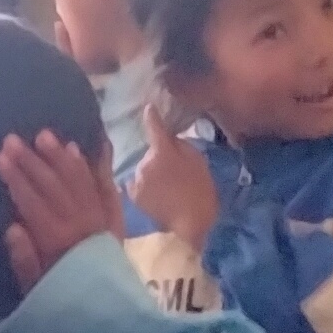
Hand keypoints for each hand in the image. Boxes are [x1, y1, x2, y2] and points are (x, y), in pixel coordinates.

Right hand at [0, 130, 121, 292]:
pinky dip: (95, 167)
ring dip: (61, 157)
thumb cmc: (66, 304)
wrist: (112, 318)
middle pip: (54, 186)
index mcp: (58, 242)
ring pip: (79, 181)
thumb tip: (12, 227)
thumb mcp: (37, 292)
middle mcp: (82, 225)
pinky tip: (82, 150)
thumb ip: (25, 261)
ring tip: (45, 136)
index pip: (33, 202)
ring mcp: (101, 220)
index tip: (1, 157)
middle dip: (33, 161)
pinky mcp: (115, 221)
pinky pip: (105, 187)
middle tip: (14, 139)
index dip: (17, 178)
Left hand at [129, 122, 221, 247]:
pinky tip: (159, 196)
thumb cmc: (199, 191)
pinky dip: (146, 186)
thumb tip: (168, 138)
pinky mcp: (133, 194)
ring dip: (152, 172)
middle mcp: (144, 162)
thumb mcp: (197, 161)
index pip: (154, 125)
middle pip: (151, 152)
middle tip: (175, 170)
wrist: (189, 225)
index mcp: (161, 151)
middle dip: (159, 156)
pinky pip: (139, 183)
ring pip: (145, 168)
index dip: (152, 115)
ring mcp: (136, 179)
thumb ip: (180, 145)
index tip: (149, 108)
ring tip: (169, 187)